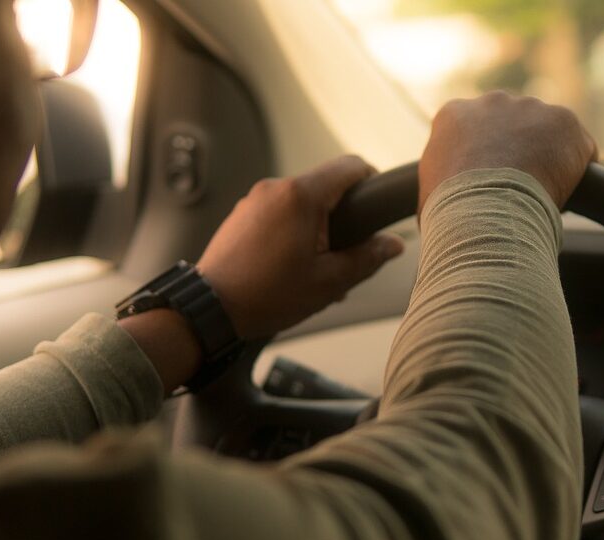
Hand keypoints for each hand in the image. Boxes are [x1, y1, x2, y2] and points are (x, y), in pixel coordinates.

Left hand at [197, 156, 404, 339]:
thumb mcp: (330, 281)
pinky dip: (293, 231)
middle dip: (342, 216)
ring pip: (301, 201)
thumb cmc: (267, 295)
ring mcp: (255, 199)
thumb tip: (393, 244)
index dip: (372, 181)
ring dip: (316, 227)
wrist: (211, 308)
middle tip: (345, 253)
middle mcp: (276, 188)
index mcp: (301, 196)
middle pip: (325, 185)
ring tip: (315, 268)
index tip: (377, 205)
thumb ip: (368, 257)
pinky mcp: (242, 214)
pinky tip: (291, 267)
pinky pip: (279, 212)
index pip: (350, 166)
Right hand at [418, 91, 597, 212]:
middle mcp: (492, 101)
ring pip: (548, 133)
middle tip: (521, 190)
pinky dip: (578, 170)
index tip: (494, 184)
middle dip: (521, 152)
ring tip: (544, 195)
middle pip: (514, 125)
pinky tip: (568, 193)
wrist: (484, 212)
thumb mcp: (429, 195)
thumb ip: (440, 185)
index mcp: (454, 115)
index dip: (489, 160)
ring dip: (550, 159)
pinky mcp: (564, 121)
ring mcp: (530, 108)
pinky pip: (579, 147)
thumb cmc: (450, 214)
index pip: (477, 131)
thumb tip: (440, 209)